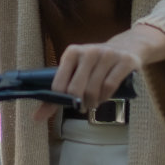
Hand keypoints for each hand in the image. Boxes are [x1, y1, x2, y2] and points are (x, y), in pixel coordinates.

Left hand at [33, 23, 164, 121]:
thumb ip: (56, 94)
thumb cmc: (95, 64)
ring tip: (93, 103)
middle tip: (82, 107)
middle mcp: (89, 51)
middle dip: (78, 104)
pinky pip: (110, 86)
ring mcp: (108, 55)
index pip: (59, 84)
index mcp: (72, 52)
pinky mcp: (125, 61)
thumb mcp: (75, 71)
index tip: (67, 105)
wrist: (128, 46)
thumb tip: (36, 118)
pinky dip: (105, 97)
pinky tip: (104, 98)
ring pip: (93, 90)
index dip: (60, 100)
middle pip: (76, 89)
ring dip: (92, 102)